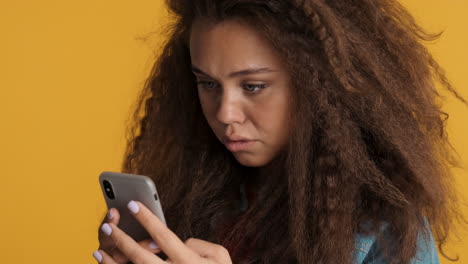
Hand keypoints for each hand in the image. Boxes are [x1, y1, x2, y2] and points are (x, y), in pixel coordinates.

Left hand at [93, 201, 232, 263]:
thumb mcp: (220, 256)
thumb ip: (199, 244)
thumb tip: (180, 242)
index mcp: (188, 262)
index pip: (163, 236)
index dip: (146, 218)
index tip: (132, 204)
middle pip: (140, 256)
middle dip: (122, 239)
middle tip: (107, 224)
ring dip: (112, 262)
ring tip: (97, 249)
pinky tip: (106, 263)